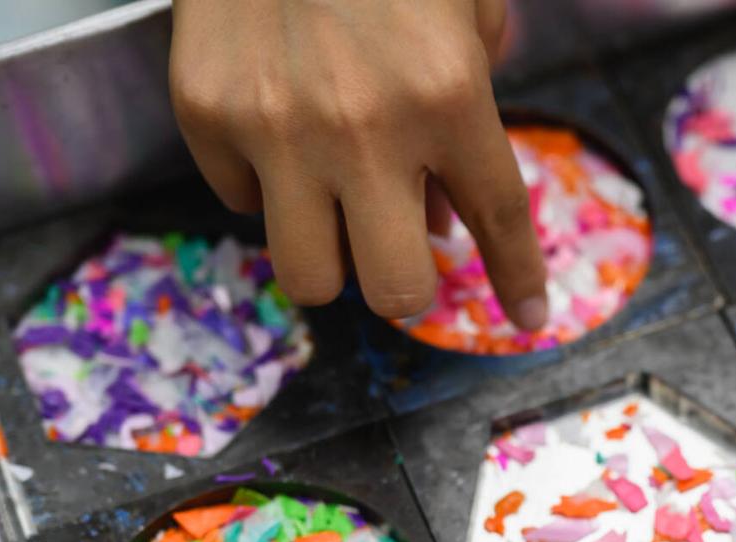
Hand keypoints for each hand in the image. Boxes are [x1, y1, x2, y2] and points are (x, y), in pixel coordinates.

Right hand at [168, 0, 547, 325]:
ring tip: (336, 211)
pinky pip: (242, 201)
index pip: (499, 221)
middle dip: (409, 287)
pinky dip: (265, 184)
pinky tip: (277, 128)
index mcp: (448, 94)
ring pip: (309, 276)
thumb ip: (469, 114)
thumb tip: (447, 222)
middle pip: (395, 288)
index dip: (516, 280)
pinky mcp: (208, 115)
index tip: (527, 317)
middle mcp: (364, 128)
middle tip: (405, 256)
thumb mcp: (462, 9)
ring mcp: (277, 128)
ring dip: (332, 257)